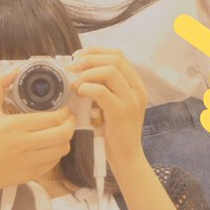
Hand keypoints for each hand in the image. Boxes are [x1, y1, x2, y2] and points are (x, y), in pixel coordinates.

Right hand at [0, 67, 75, 194]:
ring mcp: (30, 161)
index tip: (64, 108)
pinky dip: (57, 152)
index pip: (54, 118)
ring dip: (66, 138)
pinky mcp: (32, 173)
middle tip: (68, 118)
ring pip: (63, 149)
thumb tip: (13, 69)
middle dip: (70, 123)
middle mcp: (26, 144)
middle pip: (64, 133)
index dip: (65, 112)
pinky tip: (51, 146)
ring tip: (61, 131)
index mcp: (16, 126)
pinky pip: (55, 162)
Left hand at [68, 47, 147, 170]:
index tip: (78, 56)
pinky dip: (87, 88)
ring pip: (110, 71)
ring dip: (87, 73)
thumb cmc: (114, 131)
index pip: (118, 55)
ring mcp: (131, 100)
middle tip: (72, 67)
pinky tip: (80, 93)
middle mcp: (137, 89)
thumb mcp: (112, 104)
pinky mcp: (121, 112)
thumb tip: (80, 71)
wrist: (127, 158)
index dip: (96, 51)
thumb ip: (104, 87)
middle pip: (114, 59)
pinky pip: (102, 91)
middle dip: (89, 59)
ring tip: (76, 84)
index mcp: (136, 84)